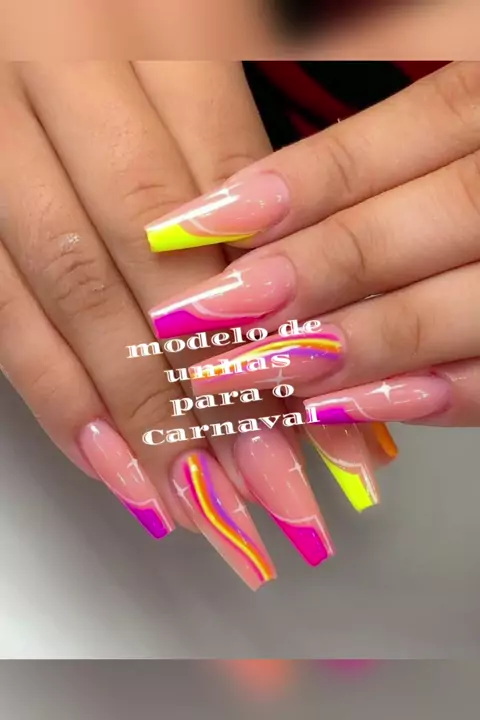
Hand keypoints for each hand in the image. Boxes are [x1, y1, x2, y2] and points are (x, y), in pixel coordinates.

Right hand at [0, 61, 289, 590]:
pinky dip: (54, 390)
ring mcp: (0, 143)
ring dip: (140, 407)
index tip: (323, 413)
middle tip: (271, 482)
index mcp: (152, 33)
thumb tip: (317, 334)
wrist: (27, 41)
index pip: (231, 197)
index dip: (274, 314)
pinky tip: (110, 460)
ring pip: (72, 284)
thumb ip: (250, 192)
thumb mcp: (195, 84)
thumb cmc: (123, 52)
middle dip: (213, 383)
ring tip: (200, 497)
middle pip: (151, 254)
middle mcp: (65, 80)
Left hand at [146, 61, 479, 436]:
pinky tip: (346, 407)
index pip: (410, 131)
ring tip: (261, 371)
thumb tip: (245, 204)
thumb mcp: (453, 133)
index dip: (306, 181)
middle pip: (437, 218)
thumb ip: (374, 163)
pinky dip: (433, 395)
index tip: (200, 221)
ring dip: (362, 342)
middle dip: (319, 270)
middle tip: (212, 314)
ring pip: (470, 301)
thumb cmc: (473, 174)